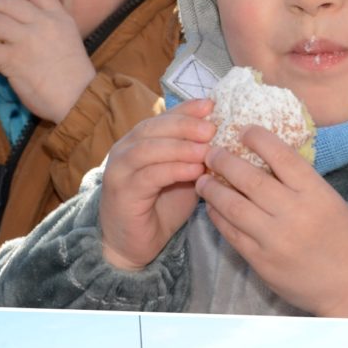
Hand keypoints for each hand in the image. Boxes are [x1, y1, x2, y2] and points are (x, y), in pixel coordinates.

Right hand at [100, 99, 217, 270]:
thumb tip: (227, 138)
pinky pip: (148, 176)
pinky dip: (173, 170)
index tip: (212, 104)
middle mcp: (126, 150)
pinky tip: (195, 172)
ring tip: (207, 150)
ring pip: (148, 149)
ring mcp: (120, 170)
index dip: (187, 109)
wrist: (134, 243)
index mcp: (141, 141)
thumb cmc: (161, 206)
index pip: (163, 117)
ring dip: (180, 147)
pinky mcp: (122, 192)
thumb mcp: (185, 175)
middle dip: (185, 125)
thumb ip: (198, 156)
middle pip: (154, 128)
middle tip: (212, 128)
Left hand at [197, 128, 347, 316]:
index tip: (245, 130)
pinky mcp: (260, 259)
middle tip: (211, 153)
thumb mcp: (335, 204)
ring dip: (212, 189)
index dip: (259, 139)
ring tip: (203, 179)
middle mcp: (294, 213)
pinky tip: (212, 207)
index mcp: (317, 195)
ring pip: (233, 205)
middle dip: (225, 161)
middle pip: (250, 179)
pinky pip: (230, 232)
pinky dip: (217, 216)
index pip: (282, 157)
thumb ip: (304, 186)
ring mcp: (274, 238)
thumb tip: (269, 164)